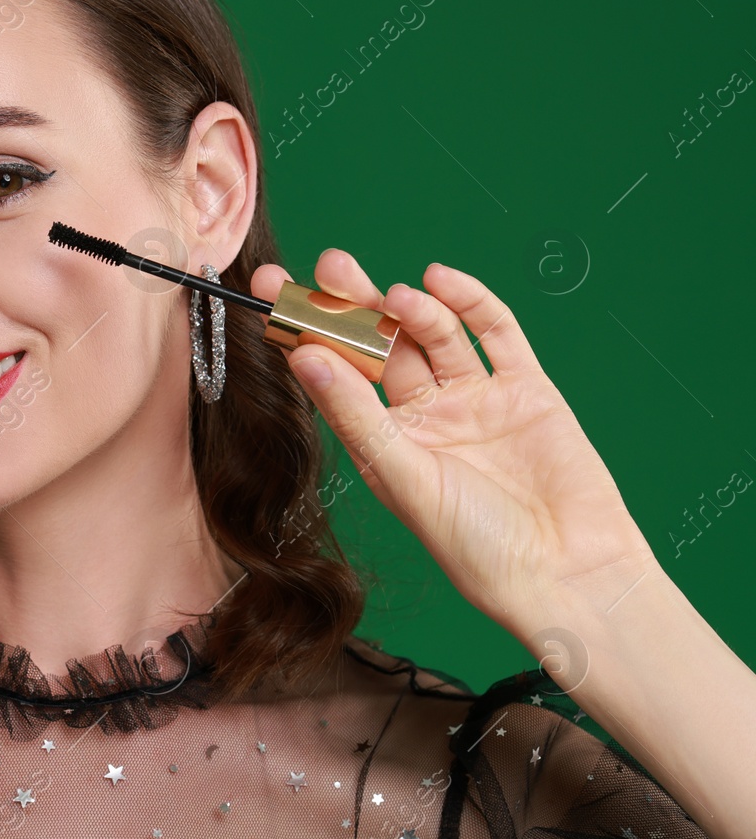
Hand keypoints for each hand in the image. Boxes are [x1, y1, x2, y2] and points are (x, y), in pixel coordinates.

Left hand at [249, 249, 659, 642]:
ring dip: (411, 306)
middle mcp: (425, 416)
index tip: (273, 293)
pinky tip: (441, 280)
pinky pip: (496, 333)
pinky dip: (471, 302)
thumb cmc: (476, 544)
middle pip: (381, 344)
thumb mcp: (402, 476)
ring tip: (395, 294)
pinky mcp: (527, 389)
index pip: (335, 374)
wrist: (566, 570)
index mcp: (384, 442)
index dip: (307, 332)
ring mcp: (476, 399)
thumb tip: (302, 356)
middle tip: (328, 267)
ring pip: (434, 334)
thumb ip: (356, 414)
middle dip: (354, 304)